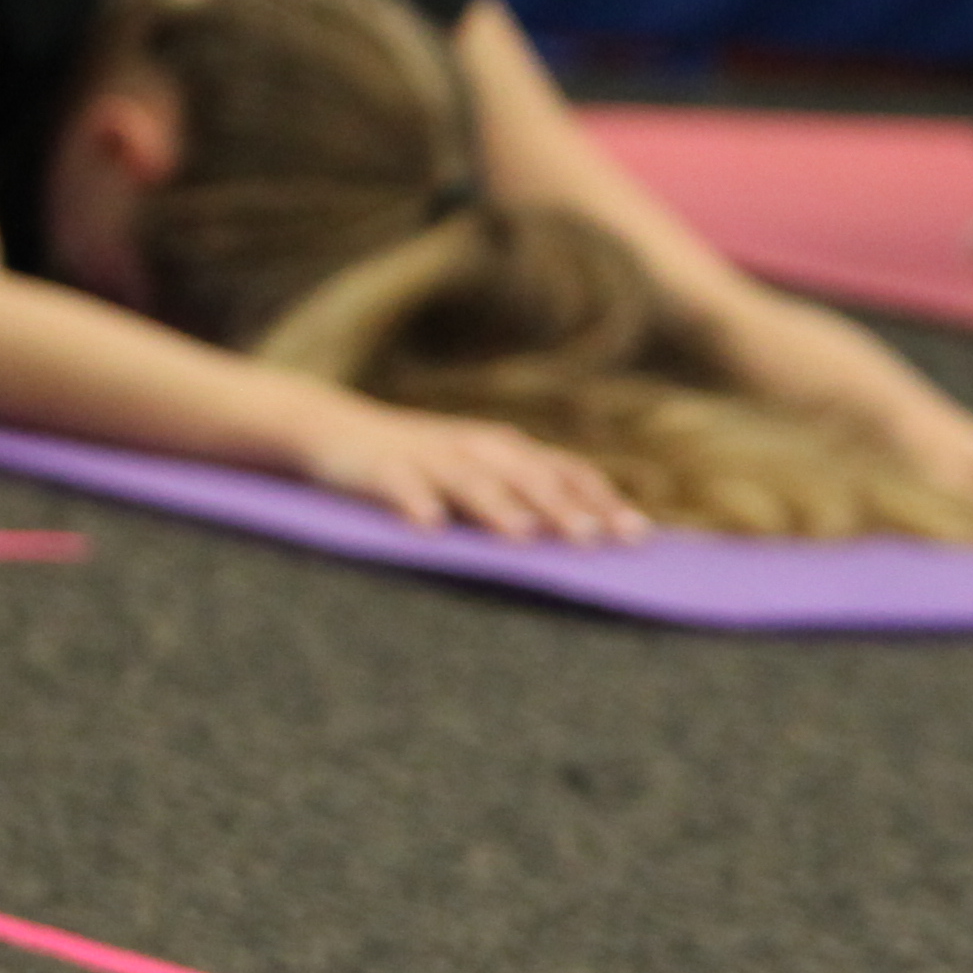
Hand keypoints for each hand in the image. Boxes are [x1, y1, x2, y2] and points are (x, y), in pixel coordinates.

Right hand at [294, 398, 650, 543]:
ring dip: (498, 507)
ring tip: (523, 537)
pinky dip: (416, 503)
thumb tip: (591, 534)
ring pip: (471, 479)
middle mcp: (476, 447)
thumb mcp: (480, 474)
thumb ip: (527, 496)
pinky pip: (401, 485)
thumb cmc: (423, 464)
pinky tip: (430, 528)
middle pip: (528, 475)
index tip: (636, 536)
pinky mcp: (382, 468)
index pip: (566, 471)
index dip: (601, 501)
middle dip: (561, 508)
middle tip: (591, 541)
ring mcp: (430, 456)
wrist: (335, 431)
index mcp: (507, 450)